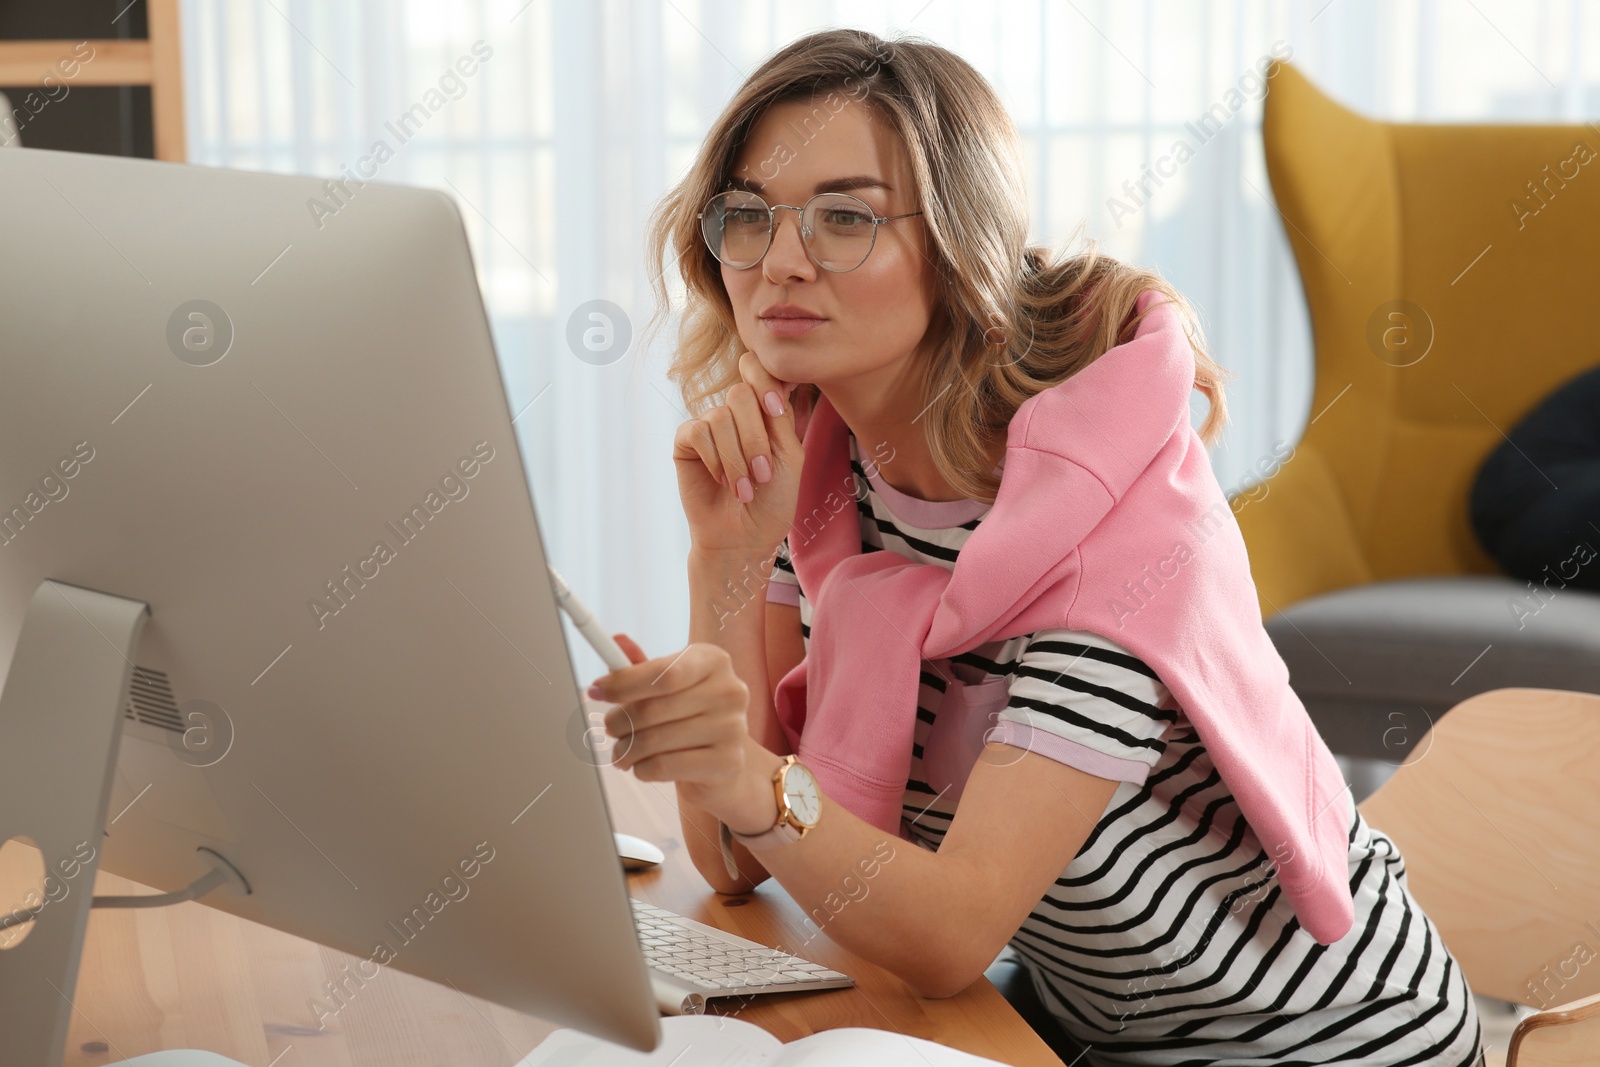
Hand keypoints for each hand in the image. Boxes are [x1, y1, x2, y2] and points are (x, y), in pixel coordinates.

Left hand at [594, 634, 761, 819]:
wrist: (723, 760)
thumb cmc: (689, 716)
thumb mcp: (667, 686)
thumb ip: (641, 667)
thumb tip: (616, 641)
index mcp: (714, 661)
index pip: (663, 673)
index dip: (623, 684)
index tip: (595, 691)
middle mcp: (730, 691)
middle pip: (653, 709)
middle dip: (618, 722)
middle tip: (609, 728)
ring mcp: (732, 728)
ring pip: (655, 741)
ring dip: (626, 750)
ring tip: (621, 753)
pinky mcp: (727, 762)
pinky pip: (665, 766)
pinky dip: (642, 769)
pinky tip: (642, 767)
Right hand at [672, 351, 808, 559]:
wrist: (745, 537)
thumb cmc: (772, 501)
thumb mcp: (790, 455)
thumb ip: (779, 416)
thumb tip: (770, 380)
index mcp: (764, 411)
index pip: (759, 371)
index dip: (765, 382)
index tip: (775, 411)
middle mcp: (736, 414)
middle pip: (740, 393)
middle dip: (754, 438)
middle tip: (763, 474)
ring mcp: (710, 426)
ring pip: (720, 417)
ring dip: (736, 458)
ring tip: (743, 489)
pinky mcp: (686, 442)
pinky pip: (698, 432)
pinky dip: (714, 459)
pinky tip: (720, 481)